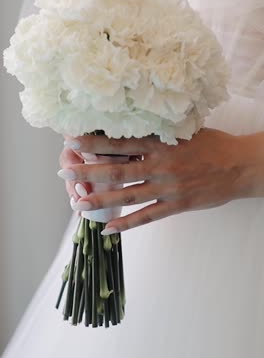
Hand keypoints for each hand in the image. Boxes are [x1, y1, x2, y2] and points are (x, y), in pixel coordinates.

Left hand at [58, 129, 261, 232]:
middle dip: (88, 171)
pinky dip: (127, 223)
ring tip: (78, 204)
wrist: (240, 165)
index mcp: (161, 142)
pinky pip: (148, 216)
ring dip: (100, 200)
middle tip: (65, 171)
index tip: (73, 141)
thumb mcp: (184, 130)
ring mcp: (168, 187)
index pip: (120, 142)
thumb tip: (133, 128)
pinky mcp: (177, 205)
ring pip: (127, 195)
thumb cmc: (212, 144)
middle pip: (117, 169)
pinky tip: (109, 229)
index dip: (94, 142)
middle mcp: (160, 165)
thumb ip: (159, 133)